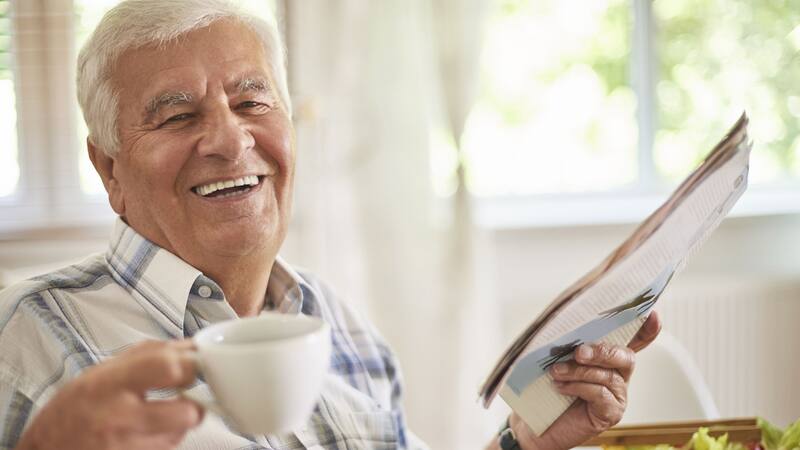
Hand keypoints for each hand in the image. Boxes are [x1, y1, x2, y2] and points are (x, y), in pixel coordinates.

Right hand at [16, 340, 202, 449]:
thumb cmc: (75, 407)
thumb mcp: (102, 372)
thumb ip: (147, 356)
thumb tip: (190, 347)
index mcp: (111, 383)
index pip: (167, 367)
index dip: (190, 364)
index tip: (194, 364)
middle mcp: (120, 417)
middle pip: (186, 412)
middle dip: (194, 403)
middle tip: (186, 396)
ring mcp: (129, 446)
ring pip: (180, 434)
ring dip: (179, 423)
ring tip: (160, 415)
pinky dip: (165, 439)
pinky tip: (147, 432)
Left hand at [511, 311, 661, 449]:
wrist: (535, 424)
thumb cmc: (546, 388)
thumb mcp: (556, 360)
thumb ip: (566, 343)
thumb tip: (561, 323)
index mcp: (608, 357)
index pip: (634, 339)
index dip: (646, 328)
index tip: (653, 314)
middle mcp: (618, 374)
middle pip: (625, 356)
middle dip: (603, 351)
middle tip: (579, 352)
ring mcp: (617, 394)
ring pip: (608, 375)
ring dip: (579, 371)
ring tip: (556, 371)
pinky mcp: (611, 412)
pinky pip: (600, 394)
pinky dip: (578, 387)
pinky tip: (561, 387)